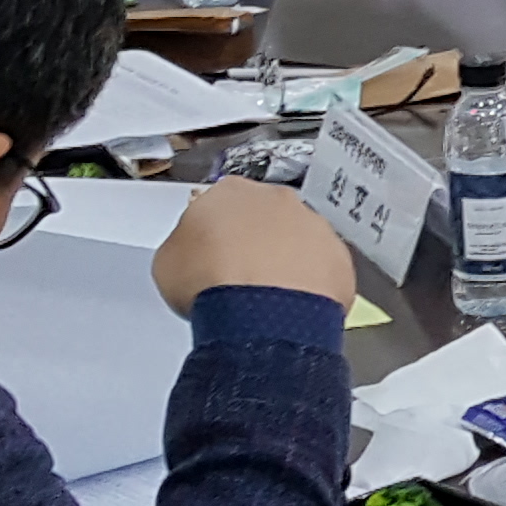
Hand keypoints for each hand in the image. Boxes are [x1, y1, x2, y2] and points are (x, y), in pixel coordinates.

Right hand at [156, 177, 355, 312]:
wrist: (258, 313)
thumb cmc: (212, 284)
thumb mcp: (168, 260)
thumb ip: (183, 244)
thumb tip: (189, 255)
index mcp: (229, 192)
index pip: (221, 204)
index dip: (215, 234)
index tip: (212, 255)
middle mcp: (276, 200)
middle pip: (265, 218)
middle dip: (255, 243)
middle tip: (240, 277)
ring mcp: (313, 226)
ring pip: (299, 240)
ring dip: (287, 262)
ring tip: (267, 298)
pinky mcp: (338, 257)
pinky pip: (324, 269)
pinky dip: (312, 286)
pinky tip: (294, 307)